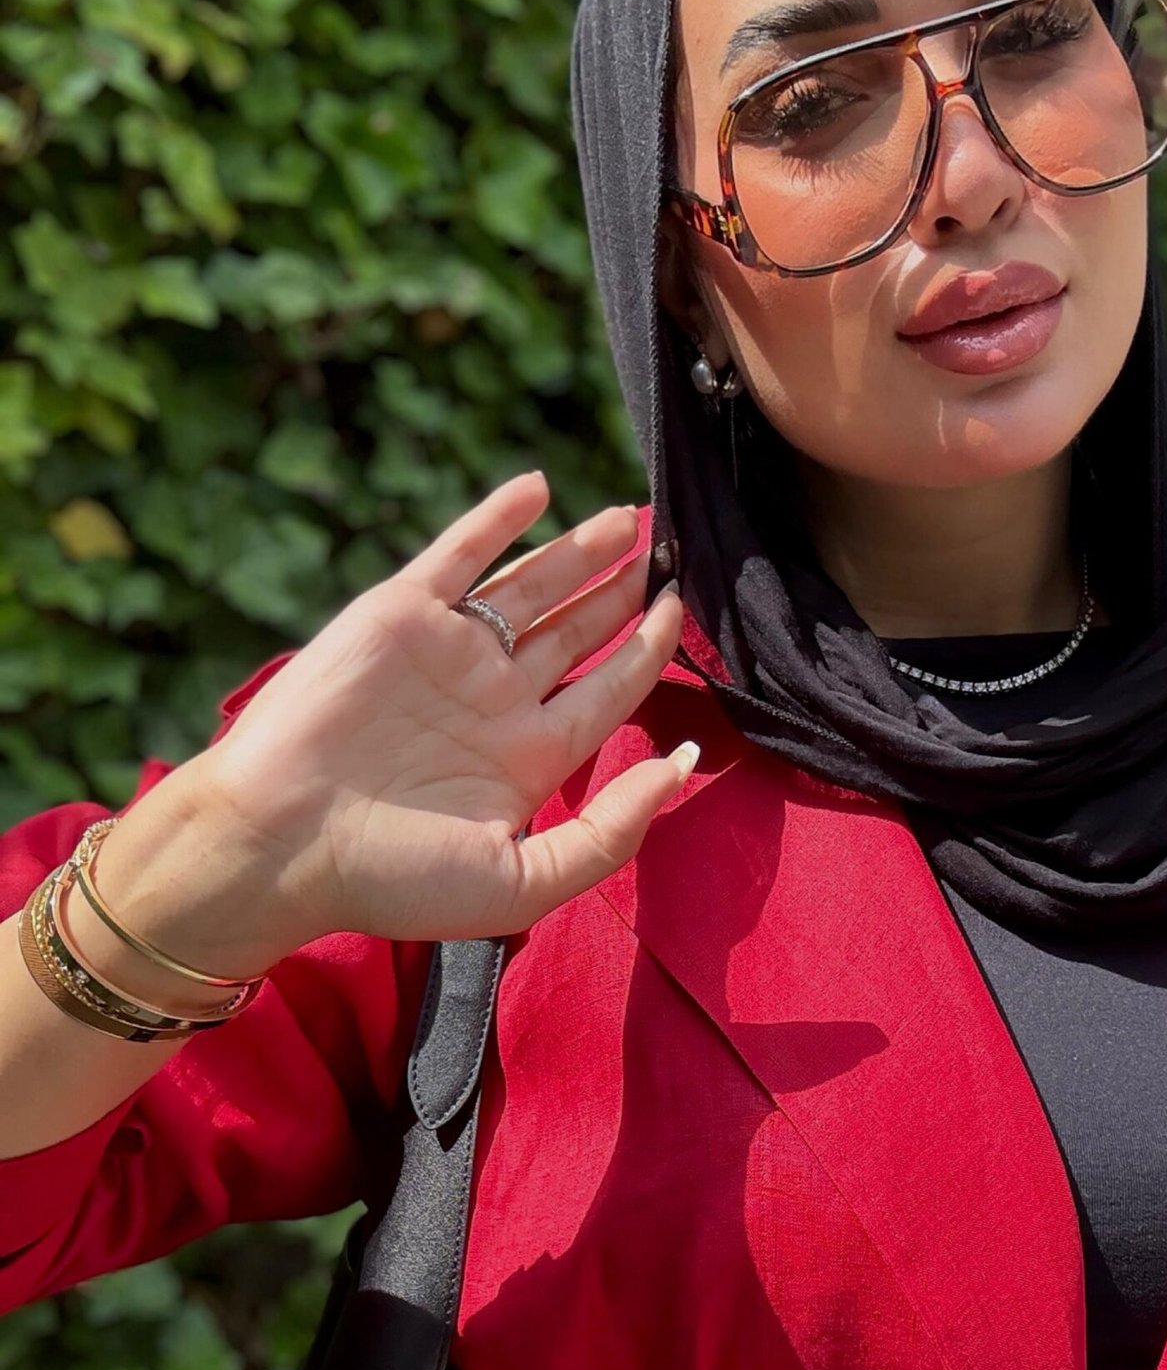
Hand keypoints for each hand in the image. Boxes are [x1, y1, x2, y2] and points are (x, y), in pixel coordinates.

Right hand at [88, 473, 692, 979]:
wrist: (280, 846)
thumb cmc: (394, 881)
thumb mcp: (523, 880)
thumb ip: (610, 830)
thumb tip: (684, 764)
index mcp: (529, 757)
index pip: (609, 688)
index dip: (650, 647)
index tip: (684, 609)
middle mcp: (494, 698)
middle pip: (578, 629)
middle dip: (624, 591)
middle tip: (670, 551)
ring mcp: (448, 652)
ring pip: (530, 585)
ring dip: (580, 549)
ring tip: (631, 518)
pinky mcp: (399, 616)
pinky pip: (458, 556)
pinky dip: (497, 519)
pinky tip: (540, 488)